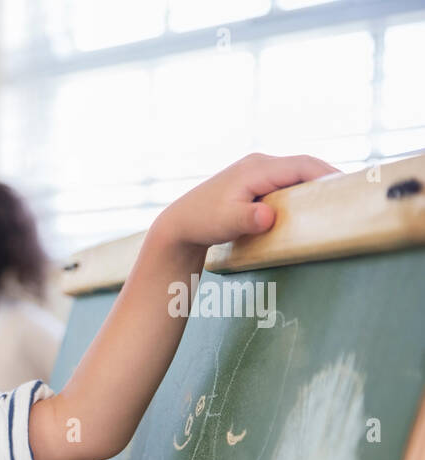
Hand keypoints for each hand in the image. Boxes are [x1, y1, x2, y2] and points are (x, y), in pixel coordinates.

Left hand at [155, 152, 340, 249]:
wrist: (180, 224)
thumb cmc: (202, 222)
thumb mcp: (225, 223)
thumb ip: (248, 219)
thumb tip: (268, 217)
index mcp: (256, 169)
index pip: (302, 166)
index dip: (328, 174)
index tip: (348, 187)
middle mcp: (258, 164)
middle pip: (303, 165)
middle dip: (327, 177)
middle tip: (351, 195)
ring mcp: (256, 170)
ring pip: (295, 172)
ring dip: (315, 183)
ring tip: (336, 199)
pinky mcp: (254, 181)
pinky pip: (286, 180)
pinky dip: (301, 188)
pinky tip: (311, 202)